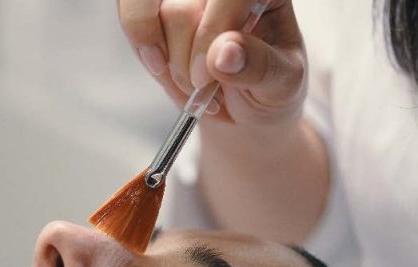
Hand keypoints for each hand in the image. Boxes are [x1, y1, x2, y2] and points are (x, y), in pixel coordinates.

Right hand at [118, 0, 306, 126]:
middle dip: (184, 58)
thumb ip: (260, 67)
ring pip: (157, 13)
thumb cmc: (269, 87)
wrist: (245, 106)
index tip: (207, 76)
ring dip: (167, 63)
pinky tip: (167, 72)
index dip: (211, 33)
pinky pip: (136, 19)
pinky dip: (146, 53)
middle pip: (184, 7)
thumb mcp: (281, 85)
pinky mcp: (160, 7)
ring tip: (192, 90)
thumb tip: (225, 52)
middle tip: (201, 91)